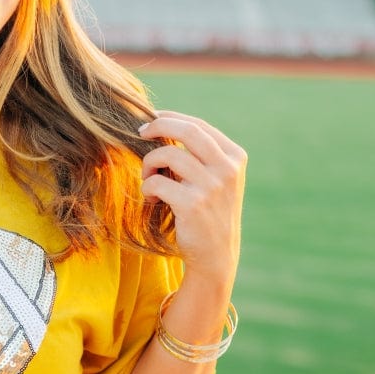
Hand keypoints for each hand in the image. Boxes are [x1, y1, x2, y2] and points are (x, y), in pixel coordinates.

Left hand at [139, 112, 246, 286]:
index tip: (152, 120)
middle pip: (187, 131)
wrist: (215, 255)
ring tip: (148, 178)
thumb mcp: (216, 179)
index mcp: (235, 157)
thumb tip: (161, 125)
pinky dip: (147, 187)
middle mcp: (227, 168)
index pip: (199, 125)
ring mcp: (212, 186)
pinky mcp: (193, 204)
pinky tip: (152, 198)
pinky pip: (157, 181)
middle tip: (139, 132)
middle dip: (157, 126)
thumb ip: (199, 155)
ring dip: (149, 163)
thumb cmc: (209, 212)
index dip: (171, 118)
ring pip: (168, 154)